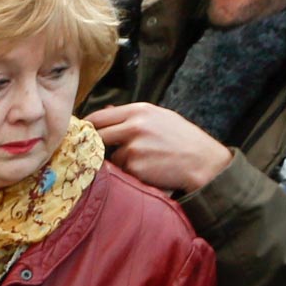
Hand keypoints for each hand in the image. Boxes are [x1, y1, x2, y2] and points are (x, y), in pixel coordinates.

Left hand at [87, 103, 236, 192]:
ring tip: (142, 163)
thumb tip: (104, 113)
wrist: (203, 162)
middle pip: (97, 136)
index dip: (87, 127)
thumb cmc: (182, 140)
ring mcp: (133, 147)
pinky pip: (122, 173)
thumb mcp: (160, 118)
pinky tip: (147, 172)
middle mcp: (134, 126)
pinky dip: (129, 175)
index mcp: (139, 110)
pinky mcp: (135, 168)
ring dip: (118, 163)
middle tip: (95, 154)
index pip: (99, 117)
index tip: (81, 135)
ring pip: (110, 158)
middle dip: (94, 146)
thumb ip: (132, 116)